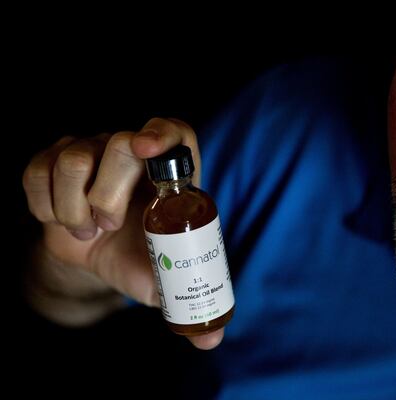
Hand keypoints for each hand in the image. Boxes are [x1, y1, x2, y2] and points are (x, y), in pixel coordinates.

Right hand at [23, 117, 222, 349]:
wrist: (100, 259)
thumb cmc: (142, 259)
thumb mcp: (165, 280)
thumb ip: (188, 301)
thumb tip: (208, 342)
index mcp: (170, 173)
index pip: (174, 132)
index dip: (163, 134)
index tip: (148, 150)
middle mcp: (131, 151)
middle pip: (120, 144)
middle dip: (110, 195)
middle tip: (110, 227)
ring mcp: (91, 151)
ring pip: (74, 158)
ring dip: (75, 206)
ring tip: (88, 229)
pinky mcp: (52, 162)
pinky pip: (38, 171)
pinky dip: (46, 205)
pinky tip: (62, 220)